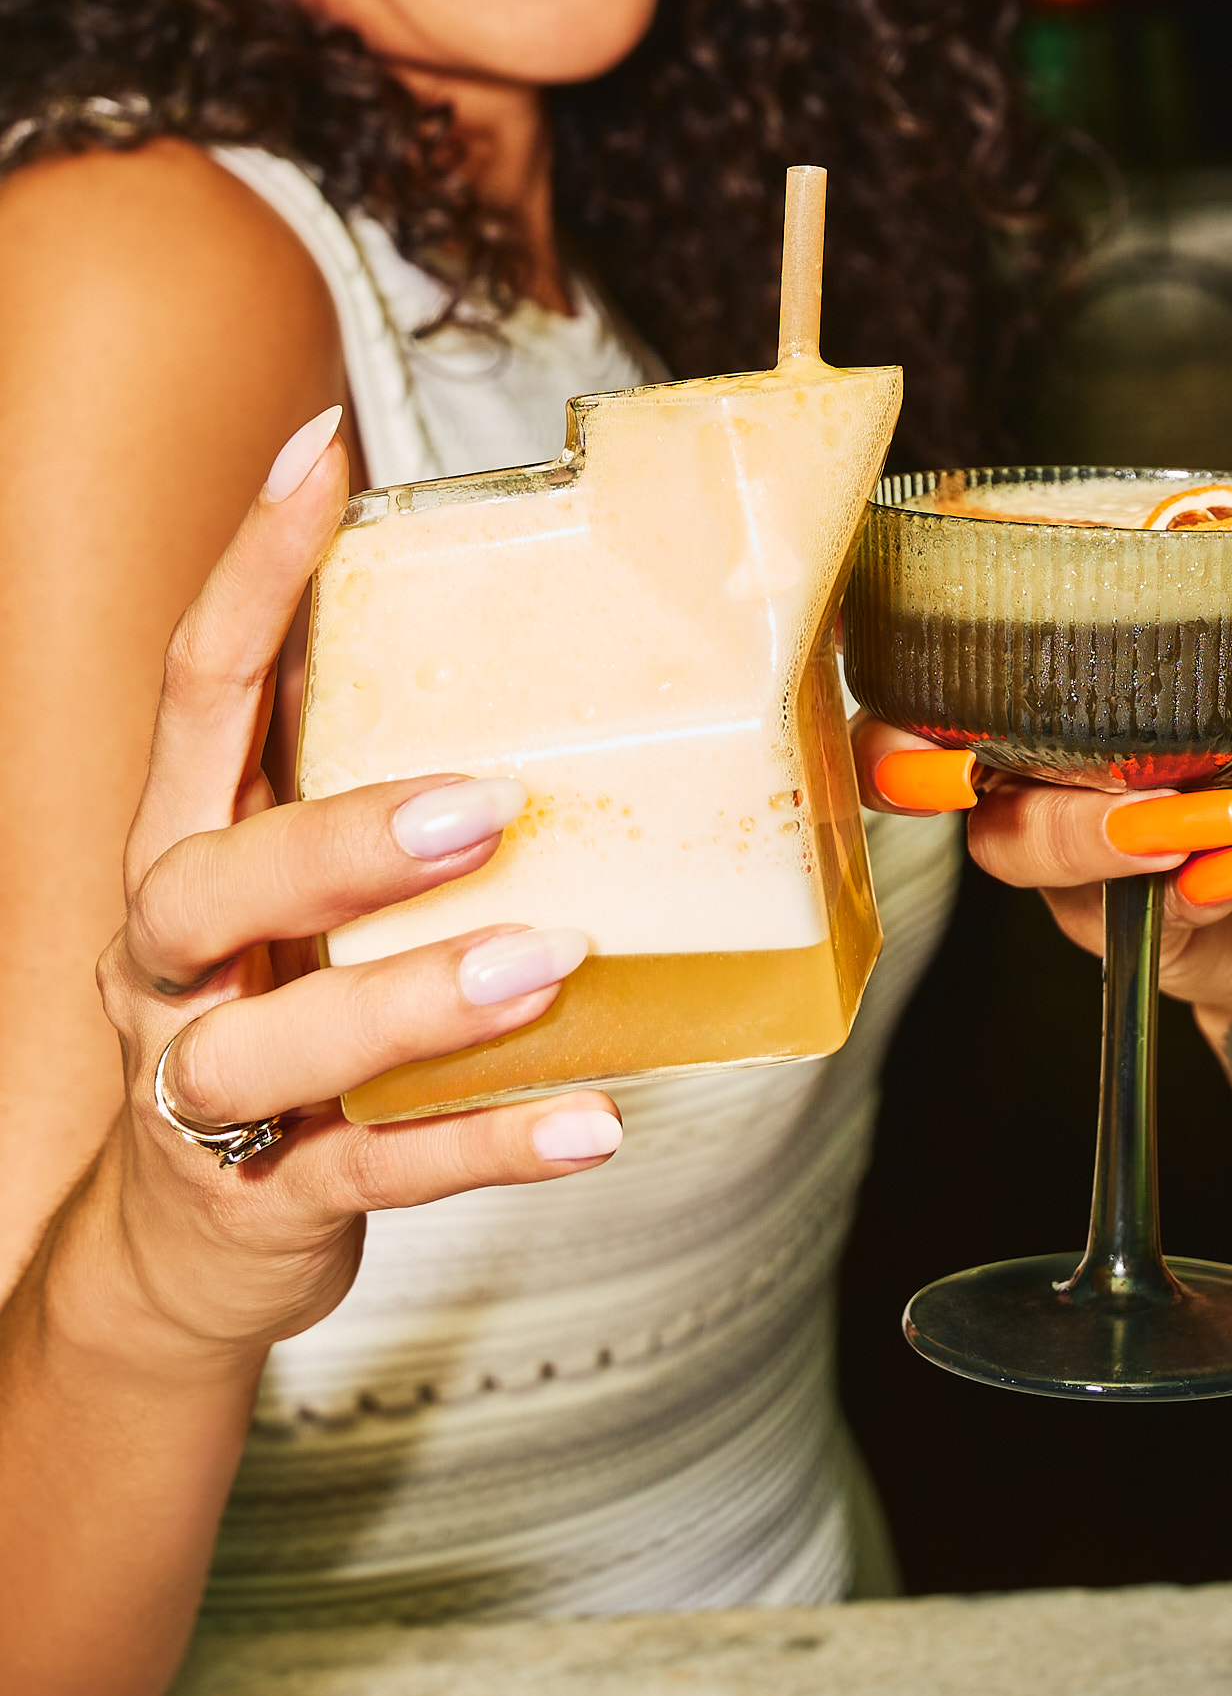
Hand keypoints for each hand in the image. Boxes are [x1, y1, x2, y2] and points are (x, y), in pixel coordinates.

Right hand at [63, 412, 621, 1372]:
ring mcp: (206, 1082)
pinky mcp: (269, 1193)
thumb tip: (556, 713)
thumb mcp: (299, 912)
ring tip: (551, 959)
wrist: (185, 1244)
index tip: (327, 451)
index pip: (198, 691)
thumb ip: (376, 818)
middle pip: (211, 879)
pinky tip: (593, 1123)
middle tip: (486, 802)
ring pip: (280, 1040)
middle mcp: (174, 961)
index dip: (250, 571)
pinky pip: (376, 1170)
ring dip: (415, 997)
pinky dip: (485, 1144)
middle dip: (338, 839)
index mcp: (186, 854)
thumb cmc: (273, 1027)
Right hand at [853, 518, 1231, 1027]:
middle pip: (926, 755)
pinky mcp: (1110, 925)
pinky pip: (1098, 910)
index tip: (932, 619)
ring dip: (1079, 827)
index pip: (965, 652)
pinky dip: (1162, 890)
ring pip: (1010, 838)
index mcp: (1084, 682)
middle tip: (961, 759)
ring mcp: (1070, 846)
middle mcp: (1051, 760)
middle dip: (916, 755)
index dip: (920, 642)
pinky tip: (1223, 872)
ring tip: (1181, 812)